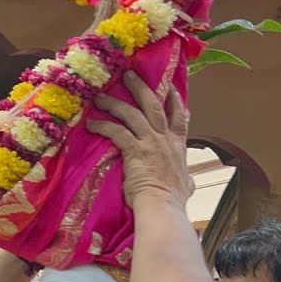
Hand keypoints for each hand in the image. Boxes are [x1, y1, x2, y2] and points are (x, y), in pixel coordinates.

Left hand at [88, 71, 193, 206]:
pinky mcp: (135, 151)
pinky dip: (103, 126)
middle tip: (129, 74)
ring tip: (100, 95)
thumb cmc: (172, 200)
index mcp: (178, 146)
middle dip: (141, 88)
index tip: (169, 86)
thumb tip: (189, 183)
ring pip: (133, 114)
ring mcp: (151, 143)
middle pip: (154, 105)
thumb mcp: (186, 186)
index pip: (179, 117)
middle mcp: (165, 140)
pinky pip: (117, 132)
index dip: (175, 100)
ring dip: (116, 103)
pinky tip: (91, 123)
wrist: (163, 207)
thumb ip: (186, 180)